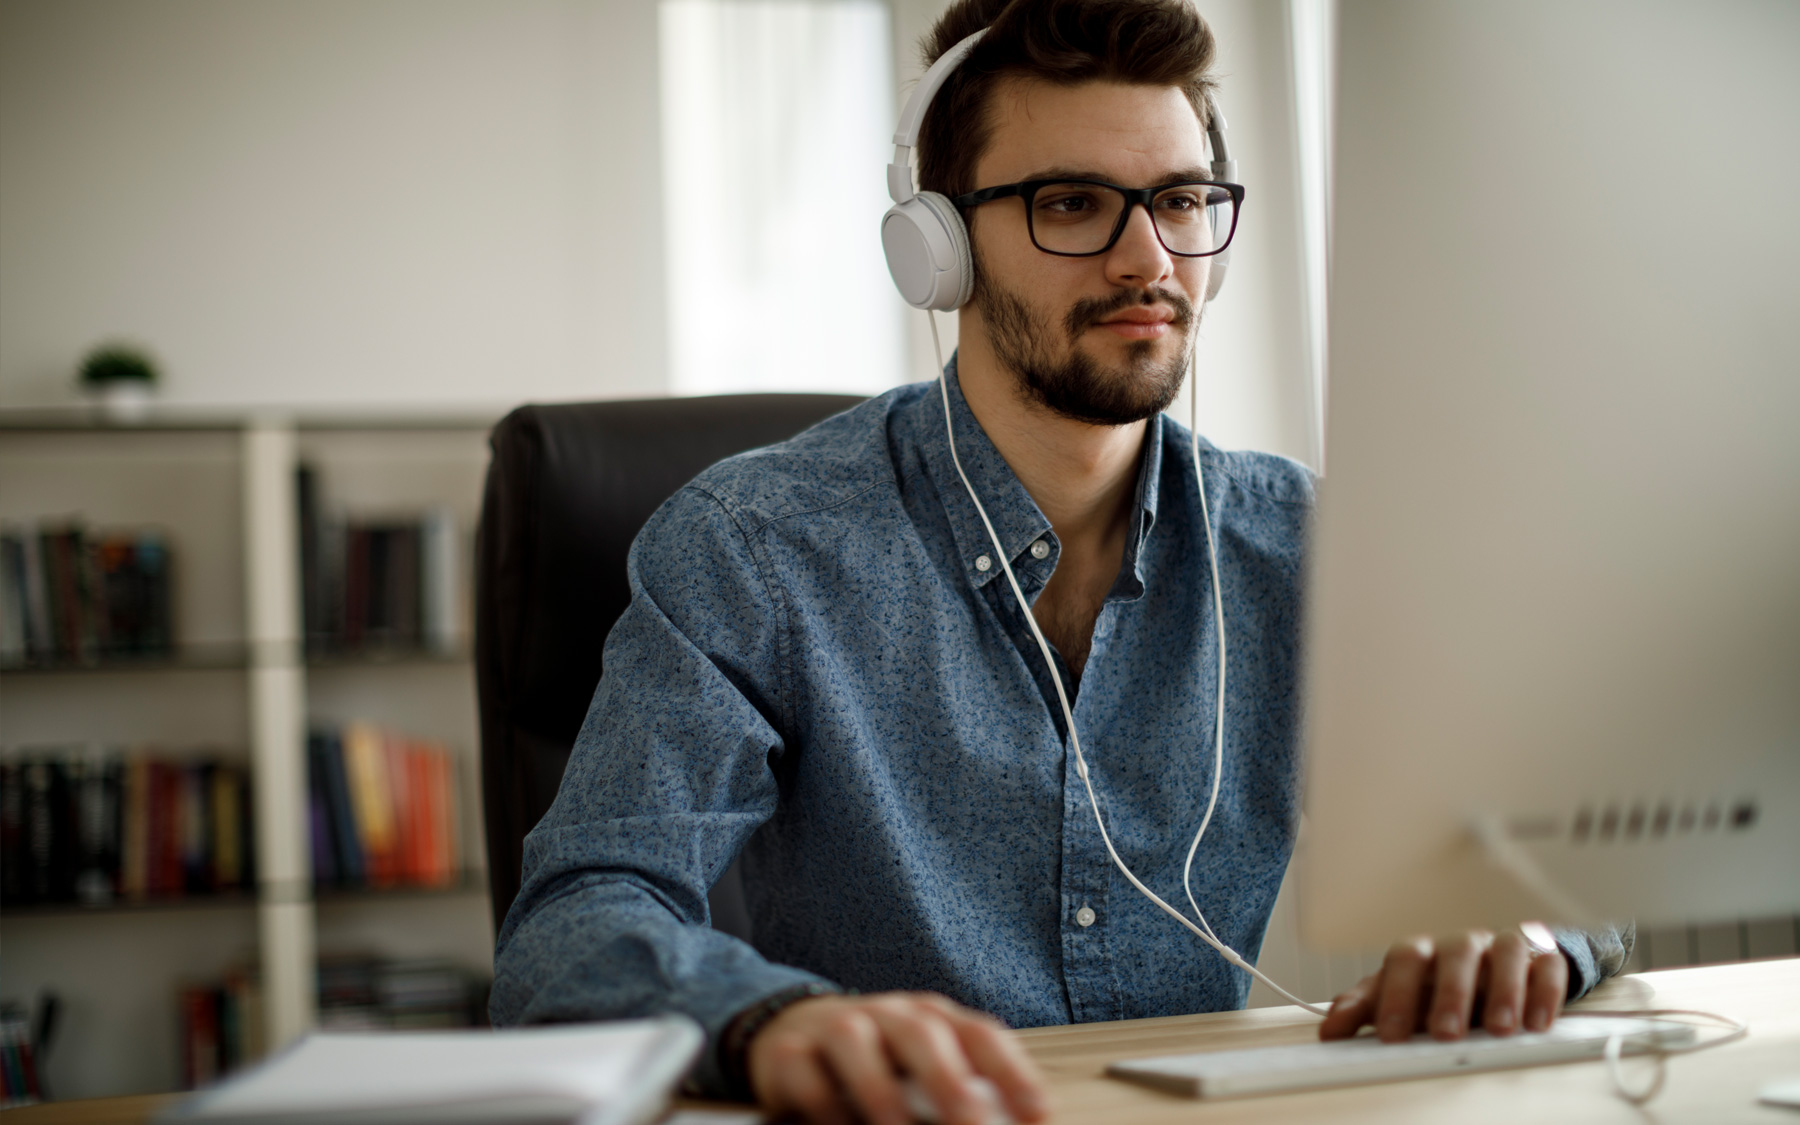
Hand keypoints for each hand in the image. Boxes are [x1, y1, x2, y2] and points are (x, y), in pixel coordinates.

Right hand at [745, 991, 1049, 1124]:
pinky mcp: (789, 1050)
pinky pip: (803, 1069)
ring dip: (878, 1090)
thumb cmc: (879, 1059)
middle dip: (947, 1080)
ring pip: (855, 1042)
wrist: (794, 1032)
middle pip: (922, 1033)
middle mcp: (889, 1015)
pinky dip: (821, 1099)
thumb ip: (964, 1095)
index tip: (1038, 1114)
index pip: (981, 1035)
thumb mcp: (926, 1069)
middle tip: (971, 1122)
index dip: (1012, 1073)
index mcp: (933, 1018)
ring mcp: (836, 1027)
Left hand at [1319, 924, 1568, 1042]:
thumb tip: (1330, 1031)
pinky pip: (1547, 965)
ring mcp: (1501, 950)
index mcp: (1422, 953)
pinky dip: (1543, 992)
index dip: (1395, 995)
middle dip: (1450, 995)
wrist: (1491, 970)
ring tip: (1500, 1029)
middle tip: (1446, 1033)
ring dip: (1504, 991)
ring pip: (1505, 952)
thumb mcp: (1399, 997)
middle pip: (1455, 954)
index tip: (1390, 1034)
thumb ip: (1365, 1010)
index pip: (1404, 960)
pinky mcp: (1540, 960)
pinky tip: (1537, 1022)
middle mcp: (1461, 946)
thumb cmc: (1437, 987)